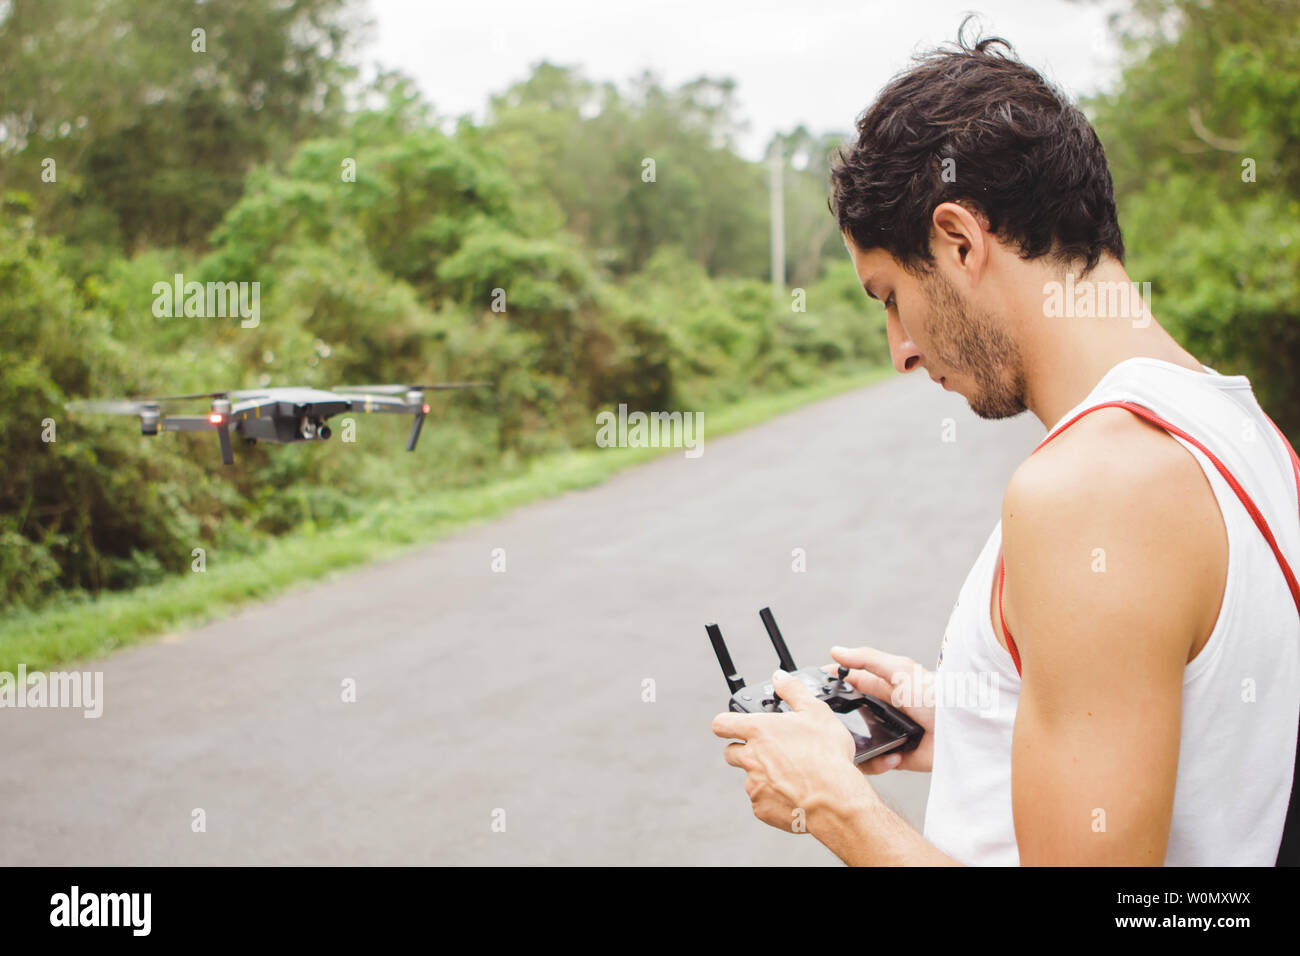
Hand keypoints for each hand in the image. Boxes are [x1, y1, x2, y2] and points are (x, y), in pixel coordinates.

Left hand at [712, 671, 870, 833]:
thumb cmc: (827, 756)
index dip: (726, 723)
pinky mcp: (761, 808)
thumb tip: (780, 677)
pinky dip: (773, 799)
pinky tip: (794, 794)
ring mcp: (754, 785)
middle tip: (769, 752)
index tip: (732, 725)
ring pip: (750, 778)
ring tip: (791, 775)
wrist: (835, 799)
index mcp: (759, 731)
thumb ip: (793, 690)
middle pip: (731, 753)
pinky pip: (761, 801)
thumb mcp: (816, 712)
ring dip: (763, 776)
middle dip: (745, 752)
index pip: (722, 724)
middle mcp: (750, 758)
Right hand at [822, 645, 934, 773]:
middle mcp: (885, 710)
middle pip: (851, 714)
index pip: (851, 683)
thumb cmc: (936, 694)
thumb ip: (867, 660)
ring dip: (856, 744)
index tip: (811, 688)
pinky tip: (891, 755)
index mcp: (885, 686)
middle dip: (837, 720)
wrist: (964, 728)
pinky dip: (880, 761)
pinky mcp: (899, 757)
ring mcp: (890, 734)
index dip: (832, 685)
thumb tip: (836, 651)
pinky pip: (878, 762)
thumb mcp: (899, 670)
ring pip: (860, 740)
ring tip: (855, 745)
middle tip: (826, 725)